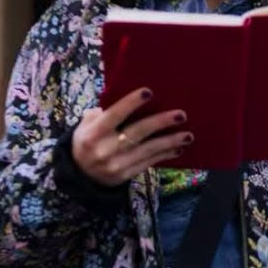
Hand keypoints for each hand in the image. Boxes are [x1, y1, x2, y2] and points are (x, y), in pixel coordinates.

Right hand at [72, 87, 192, 186]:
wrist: (79, 174)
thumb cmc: (87, 140)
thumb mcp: (85, 124)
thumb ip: (101, 112)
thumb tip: (126, 98)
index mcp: (93, 133)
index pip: (113, 115)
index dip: (130, 103)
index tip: (149, 92)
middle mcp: (104, 150)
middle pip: (136, 133)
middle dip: (160, 123)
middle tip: (181, 115)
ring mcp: (116, 165)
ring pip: (147, 150)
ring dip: (170, 142)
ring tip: (188, 135)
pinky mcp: (125, 175)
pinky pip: (149, 163)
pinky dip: (165, 155)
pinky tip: (178, 148)